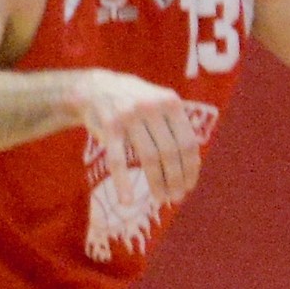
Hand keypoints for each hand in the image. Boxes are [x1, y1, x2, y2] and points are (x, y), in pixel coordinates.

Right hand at [74, 71, 201, 208]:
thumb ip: (176, 126)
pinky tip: (127, 201)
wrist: (95, 87)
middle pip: (170, 152)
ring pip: (148, 158)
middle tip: (176, 197)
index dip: (191, 168)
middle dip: (176, 180)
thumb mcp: (159, 102)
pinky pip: (118, 160)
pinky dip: (122, 183)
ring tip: (161, 199)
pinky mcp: (109, 126)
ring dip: (157, 183)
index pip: (187, 142)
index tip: (189, 186)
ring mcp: (129, 116)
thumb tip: (194, 164)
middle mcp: (152, 107)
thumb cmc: (134, 101)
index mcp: (170, 102)